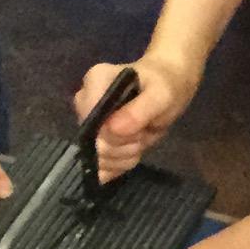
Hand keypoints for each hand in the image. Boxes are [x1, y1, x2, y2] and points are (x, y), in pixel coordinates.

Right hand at [74, 54, 198, 181]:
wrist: (166, 90)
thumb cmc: (163, 86)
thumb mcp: (160, 95)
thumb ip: (139, 110)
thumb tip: (113, 130)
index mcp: (94, 81)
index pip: (90, 120)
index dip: (115, 133)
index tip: (138, 127)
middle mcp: (83, 103)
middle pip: (94, 143)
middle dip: (124, 145)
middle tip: (143, 132)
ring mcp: (86, 124)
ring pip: (99, 158)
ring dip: (125, 155)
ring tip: (140, 137)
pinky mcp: (92, 142)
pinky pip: (101, 167)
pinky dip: (120, 163)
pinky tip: (132, 151)